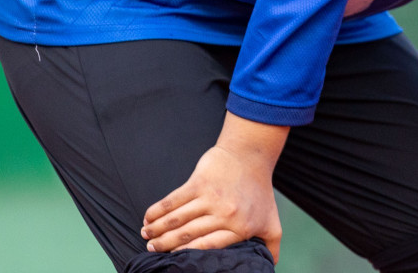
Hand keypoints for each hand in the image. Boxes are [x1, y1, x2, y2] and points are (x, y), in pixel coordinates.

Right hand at [141, 115, 287, 259]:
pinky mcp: (199, 183)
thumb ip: (271, 246)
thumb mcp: (272, 221)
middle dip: (165, 245)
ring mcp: (210, 198)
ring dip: (157, 229)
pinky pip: (173, 200)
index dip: (186, 254)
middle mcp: (224, 215)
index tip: (173, 260)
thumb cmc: (260, 190)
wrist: (251, 156)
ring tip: (146, 236)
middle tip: (151, 249)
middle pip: (187, 235)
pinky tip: (148, 217)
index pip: (207, 247)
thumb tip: (269, 266)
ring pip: (176, 219)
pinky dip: (157, 210)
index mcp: (239, 228)